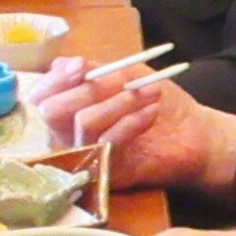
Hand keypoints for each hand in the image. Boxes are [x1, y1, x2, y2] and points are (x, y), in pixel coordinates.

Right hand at [23, 57, 235, 192]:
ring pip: (84, 123)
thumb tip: (61, 64)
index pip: (39, 96)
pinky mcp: (108, 172)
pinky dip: (132, 121)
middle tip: (121, 80)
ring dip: (119, 101)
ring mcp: (87, 155)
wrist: (196, 134)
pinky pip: (109, 142)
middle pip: (52, 112)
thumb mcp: (127, 75)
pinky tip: (152, 112)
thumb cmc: (158, 102)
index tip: (81, 67)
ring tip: (151, 93)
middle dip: (88, 89)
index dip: (55, 80)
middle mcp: (70, 134)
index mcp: (70, 107)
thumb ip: (95, 69)